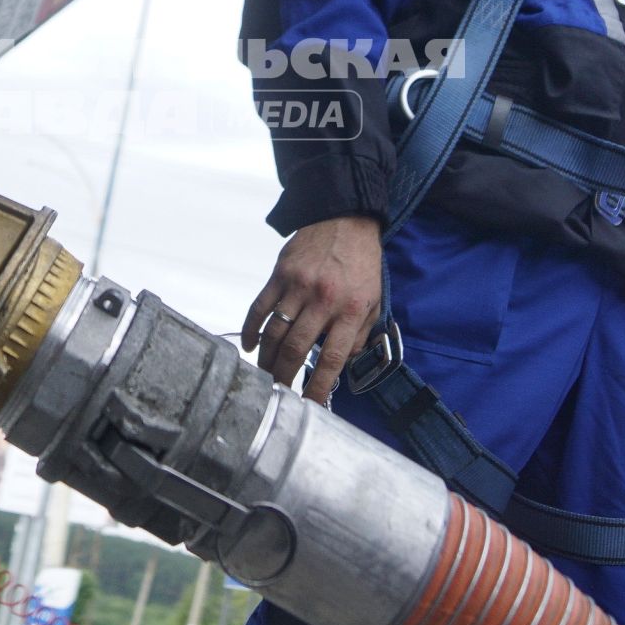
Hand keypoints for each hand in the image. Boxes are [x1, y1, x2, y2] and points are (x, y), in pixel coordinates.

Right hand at [244, 215, 383, 402]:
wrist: (344, 220)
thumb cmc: (361, 263)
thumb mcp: (374, 300)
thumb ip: (362, 333)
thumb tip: (346, 362)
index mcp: (350, 310)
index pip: (332, 358)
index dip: (319, 386)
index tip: (310, 405)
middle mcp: (323, 301)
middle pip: (296, 349)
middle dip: (285, 377)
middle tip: (279, 393)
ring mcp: (297, 287)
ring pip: (275, 332)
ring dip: (266, 359)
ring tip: (264, 376)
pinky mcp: (279, 275)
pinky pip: (260, 307)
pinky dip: (252, 329)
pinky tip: (250, 346)